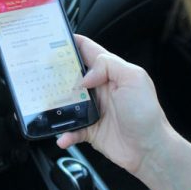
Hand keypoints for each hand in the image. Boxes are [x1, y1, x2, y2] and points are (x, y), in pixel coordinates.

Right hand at [57, 35, 177, 175]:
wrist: (150, 149)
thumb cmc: (147, 114)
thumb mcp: (133, 79)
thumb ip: (108, 66)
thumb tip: (84, 76)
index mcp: (111, 72)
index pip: (88, 50)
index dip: (71, 43)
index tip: (53, 40)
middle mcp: (100, 88)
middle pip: (71, 75)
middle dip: (56, 73)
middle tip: (40, 73)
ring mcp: (93, 109)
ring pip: (66, 102)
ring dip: (56, 104)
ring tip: (48, 106)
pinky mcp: (90, 129)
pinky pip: (71, 129)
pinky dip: (65, 133)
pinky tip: (63, 136)